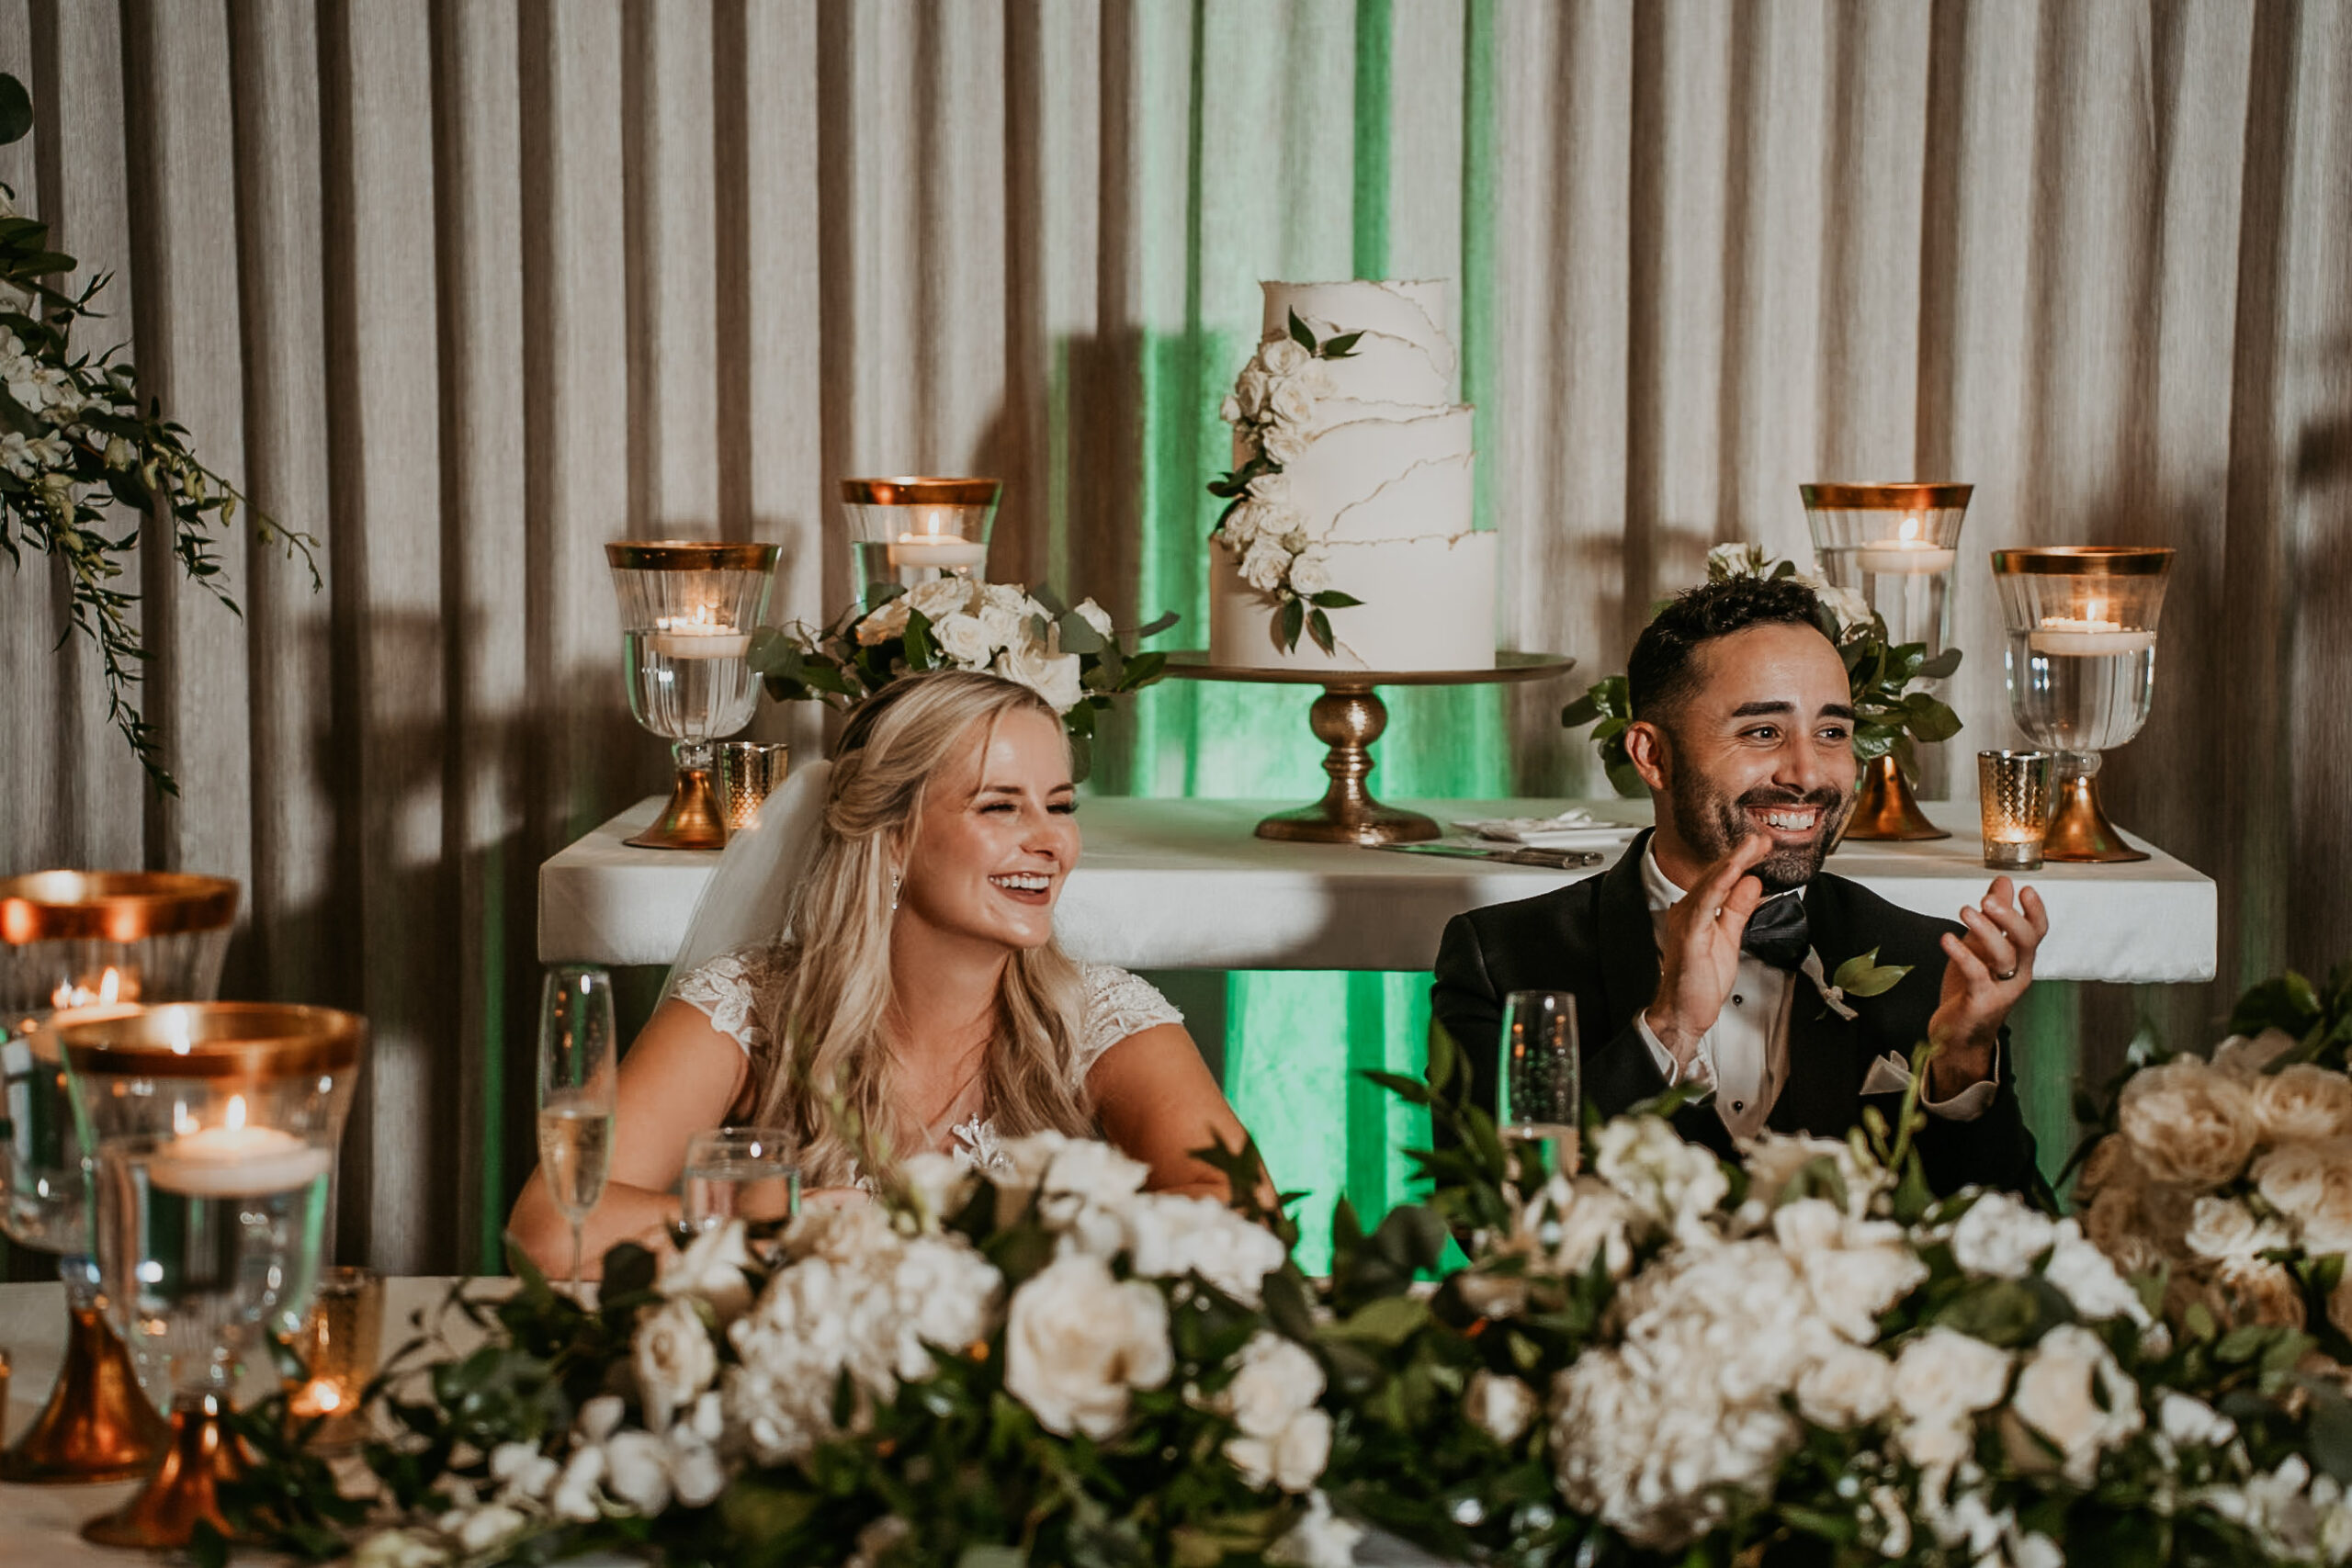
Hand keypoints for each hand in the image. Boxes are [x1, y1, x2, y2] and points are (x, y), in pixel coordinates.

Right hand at [1643, 833, 1771, 1075]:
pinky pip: (1705, 905)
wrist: (1683, 1013)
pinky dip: (1719, 886)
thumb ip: (1738, 910)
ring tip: (1751, 846)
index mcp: (1698, 911)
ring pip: (1711, 884)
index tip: (1761, 847)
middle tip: (1762, 839)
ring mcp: (1686, 921)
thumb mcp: (1729, 938)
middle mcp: (1688, 911)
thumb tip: (1750, 883)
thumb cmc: (1699, 982)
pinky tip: (1733, 872)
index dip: (1743, 860)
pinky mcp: (1688, 934)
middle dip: (1741, 855)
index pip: (1723, 879)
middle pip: (1717, 875)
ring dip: (1733, 862)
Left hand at [1925, 877, 2047, 1095]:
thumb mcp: (1980, 946)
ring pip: (2005, 957)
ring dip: (1986, 931)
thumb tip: (2004, 882)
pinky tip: (1946, 938)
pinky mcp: (1981, 1003)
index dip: (2035, 911)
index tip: (2025, 889)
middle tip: (1988, 900)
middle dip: (2010, 918)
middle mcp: (2018, 974)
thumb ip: (1992, 917)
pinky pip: (1976, 976)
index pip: (2037, 932)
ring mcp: (2002, 990)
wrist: (1957, 1035)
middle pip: (2027, 942)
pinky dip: (1962, 954)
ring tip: (1965, 911)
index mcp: (2021, 959)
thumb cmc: (1971, 988)